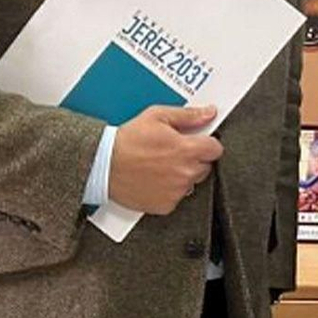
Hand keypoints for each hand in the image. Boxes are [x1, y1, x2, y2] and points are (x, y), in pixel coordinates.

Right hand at [108, 105, 223, 214]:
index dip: (207, 144)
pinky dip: (169, 190)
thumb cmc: (127, 140)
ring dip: (183, 175)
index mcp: (187, 150)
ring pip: (191, 182)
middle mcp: (185, 173)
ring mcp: (176, 191)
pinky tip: (155, 179)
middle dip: (194, 159)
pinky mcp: (165, 205)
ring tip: (161, 166)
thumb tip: (209, 113)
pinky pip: (177, 197)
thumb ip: (188, 116)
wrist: (102, 165)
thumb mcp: (157, 117)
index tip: (198, 143)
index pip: (216, 149)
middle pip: (206, 167)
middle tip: (174, 154)